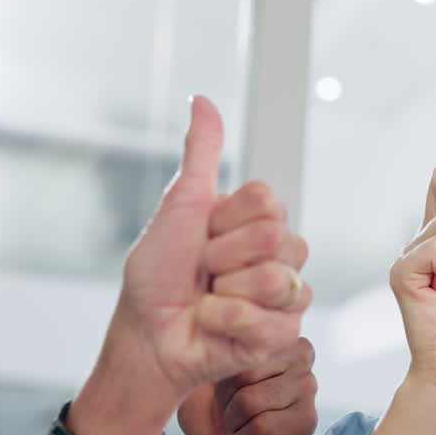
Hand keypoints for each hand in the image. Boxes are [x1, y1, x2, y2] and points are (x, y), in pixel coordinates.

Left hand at [99, 97, 310, 410]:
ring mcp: (287, 294)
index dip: (224, 220)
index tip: (202, 236)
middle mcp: (281, 255)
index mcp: (261, 222)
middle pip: (276, 237)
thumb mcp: (179, 207)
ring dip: (225, 294)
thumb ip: (201, 154)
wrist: (148, 335)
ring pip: (277, 278)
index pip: (267, 201)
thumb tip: (202, 99)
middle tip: (203, 271)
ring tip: (211, 301)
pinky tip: (217, 326)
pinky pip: (272, 320)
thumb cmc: (157, 276)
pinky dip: (229, 323)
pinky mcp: (284, 333)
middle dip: (222, 257)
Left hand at [178, 338, 318, 434]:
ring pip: (252, 400)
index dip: (222, 374)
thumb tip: (210, 339)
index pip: (241, 345)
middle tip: (234, 411)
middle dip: (227, 399)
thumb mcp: (200, 377)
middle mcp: (300, 360)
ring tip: (244, 426)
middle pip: (245, 371)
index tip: (225, 388)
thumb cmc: (212, 417)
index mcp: (276, 339)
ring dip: (235, 422)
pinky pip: (263, 427)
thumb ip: (208, 353)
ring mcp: (308, 391)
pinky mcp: (306, 423)